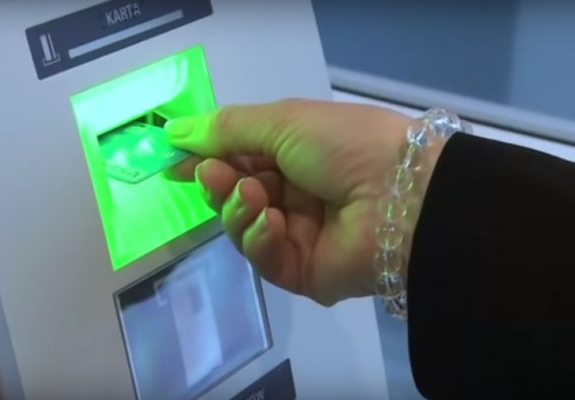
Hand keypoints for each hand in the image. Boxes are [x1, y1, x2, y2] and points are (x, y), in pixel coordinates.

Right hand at [165, 99, 435, 305]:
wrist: (401, 196)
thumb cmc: (344, 145)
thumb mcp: (284, 121)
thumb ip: (227, 129)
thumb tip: (176, 130)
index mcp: (297, 155)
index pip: (240, 160)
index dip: (207, 159)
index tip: (173, 160)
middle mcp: (296, 195)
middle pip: (236, 196)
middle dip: (219, 184)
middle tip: (211, 175)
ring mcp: (299, 236)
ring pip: (243, 229)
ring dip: (238, 210)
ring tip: (253, 196)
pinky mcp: (303, 272)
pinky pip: (265, 259)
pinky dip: (260, 239)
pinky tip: (272, 223)